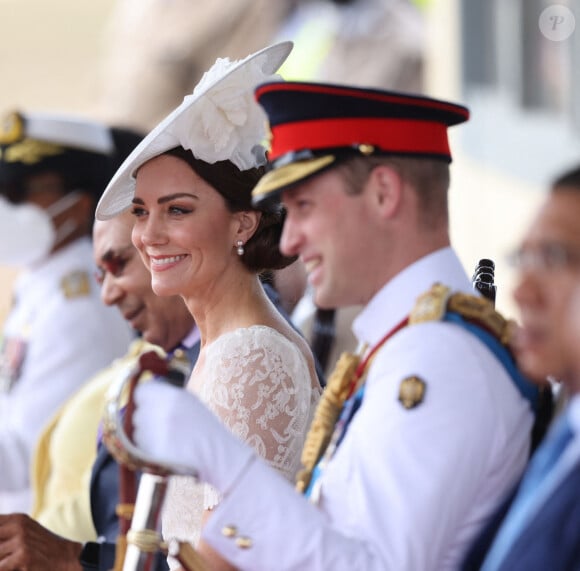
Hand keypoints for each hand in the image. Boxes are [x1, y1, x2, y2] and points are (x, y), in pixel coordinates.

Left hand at [0, 513, 81, 569]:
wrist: (66, 557)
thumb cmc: (43, 548)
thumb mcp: (25, 533)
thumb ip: (6, 533)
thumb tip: (0, 543)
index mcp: (17, 519)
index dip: (0, 535)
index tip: (5, 544)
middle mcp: (18, 525)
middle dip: (1, 550)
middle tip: (9, 553)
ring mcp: (21, 540)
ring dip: (3, 562)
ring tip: (15, 561)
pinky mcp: (23, 555)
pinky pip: (1, 567)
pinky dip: (6, 568)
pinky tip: (19, 566)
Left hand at [133, 381, 254, 493]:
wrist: (216, 453)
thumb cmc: (205, 426)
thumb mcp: (190, 401)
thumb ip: (167, 395)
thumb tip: (144, 395)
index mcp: (172, 397)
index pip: (141, 392)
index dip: (144, 398)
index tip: (148, 403)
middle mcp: (161, 412)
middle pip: (138, 412)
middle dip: (146, 418)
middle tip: (162, 425)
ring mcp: (156, 434)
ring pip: (137, 432)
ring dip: (146, 435)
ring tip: (167, 439)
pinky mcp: (152, 453)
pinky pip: (140, 448)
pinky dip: (148, 449)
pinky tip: (166, 449)